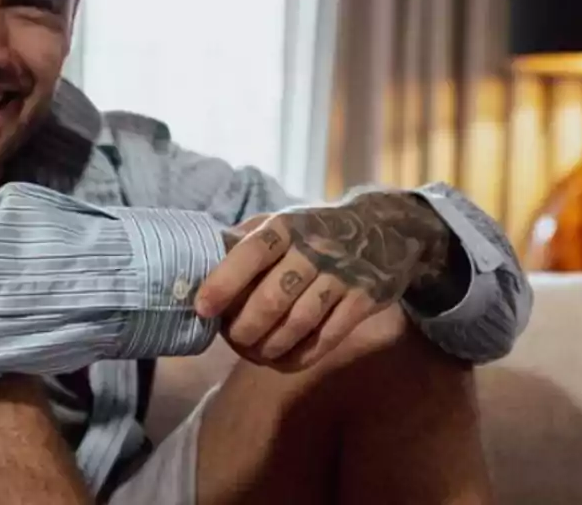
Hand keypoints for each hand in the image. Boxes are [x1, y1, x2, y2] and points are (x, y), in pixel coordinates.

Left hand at [194, 193, 451, 370]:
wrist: (386, 228)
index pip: (251, 253)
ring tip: (255, 353)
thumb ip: (244, 240)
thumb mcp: (281, 221)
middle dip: (246, 328)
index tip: (201, 308)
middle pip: (273, 298)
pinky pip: (329, 337)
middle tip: (232, 339)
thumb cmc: (315, 229)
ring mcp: (343, 275)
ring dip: (271, 346)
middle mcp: (314, 248)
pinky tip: (284, 361)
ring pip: (300, 322)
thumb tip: (195, 259)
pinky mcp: (365, 299)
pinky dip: (302, 355)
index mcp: (285, 227)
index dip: (223, 282)